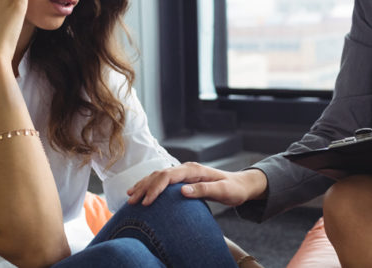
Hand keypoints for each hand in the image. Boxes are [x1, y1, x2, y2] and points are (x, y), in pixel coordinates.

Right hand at [126, 163, 267, 206]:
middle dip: (144, 187)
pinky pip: (163, 180)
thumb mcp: (222, 191)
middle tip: (132, 201)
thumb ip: (203, 190)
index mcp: (193, 170)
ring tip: (130, 196)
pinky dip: (150, 185)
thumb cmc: (233, 189)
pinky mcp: (183, 179)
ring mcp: (184, 172)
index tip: (147, 202)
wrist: (240, 184)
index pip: (168, 176)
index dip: (156, 188)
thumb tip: (182, 190)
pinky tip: (142, 192)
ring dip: (144, 185)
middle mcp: (186, 168)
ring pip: (158, 176)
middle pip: (159, 175)